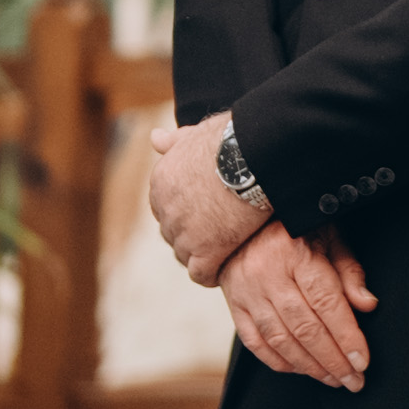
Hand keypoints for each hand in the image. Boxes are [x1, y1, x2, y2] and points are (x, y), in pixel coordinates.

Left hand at [149, 116, 269, 282]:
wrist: (254, 155)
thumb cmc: (233, 138)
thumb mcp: (197, 133)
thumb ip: (176, 140)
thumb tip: (155, 138)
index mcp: (162, 180)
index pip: (166, 207)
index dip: (186, 213)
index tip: (205, 215)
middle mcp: (165, 208)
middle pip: (173, 232)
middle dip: (191, 235)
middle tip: (215, 236)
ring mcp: (184, 232)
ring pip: (185, 254)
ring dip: (200, 256)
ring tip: (220, 256)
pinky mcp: (206, 251)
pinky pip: (201, 273)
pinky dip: (210, 275)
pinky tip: (222, 272)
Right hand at [220, 227, 377, 392]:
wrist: (241, 220)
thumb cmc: (295, 228)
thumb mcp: (329, 236)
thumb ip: (349, 271)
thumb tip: (368, 305)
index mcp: (296, 253)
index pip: (326, 302)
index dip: (346, 336)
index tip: (363, 361)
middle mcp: (267, 274)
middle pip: (304, 327)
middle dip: (332, 360)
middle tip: (353, 381)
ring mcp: (246, 291)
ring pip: (280, 339)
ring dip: (309, 366)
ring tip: (333, 380)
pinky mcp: (233, 305)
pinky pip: (256, 342)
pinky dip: (280, 361)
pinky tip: (302, 370)